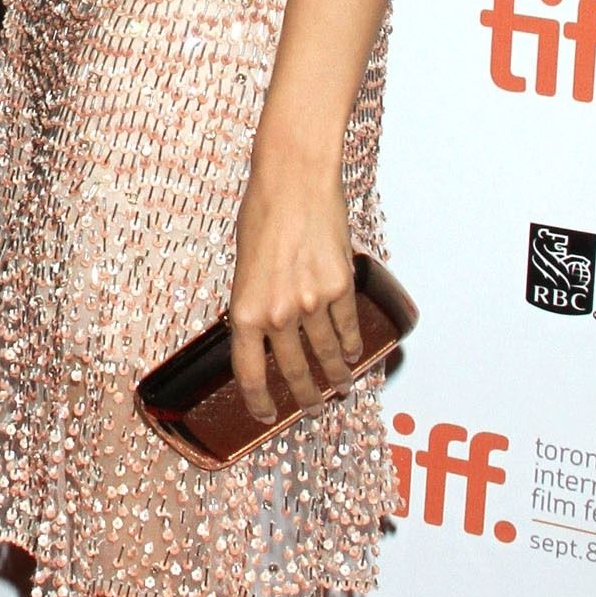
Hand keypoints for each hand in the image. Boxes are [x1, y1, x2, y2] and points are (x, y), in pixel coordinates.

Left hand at [228, 127, 360, 419]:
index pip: (249, 371)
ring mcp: (311, 303)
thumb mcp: (243, 267)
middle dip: (303, 396)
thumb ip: (253, 304)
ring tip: (338, 387)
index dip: (257, 399)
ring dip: (333, 376)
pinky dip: (351, 344)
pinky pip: (347, 326)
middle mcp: (277, 313)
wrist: (293, 181)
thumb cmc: (262, 215)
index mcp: (244, 310)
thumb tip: (264, 333)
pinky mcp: (339, 287)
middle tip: (310, 408)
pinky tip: (353, 354)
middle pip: (292, 370)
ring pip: (326, 353)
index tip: (263, 415)